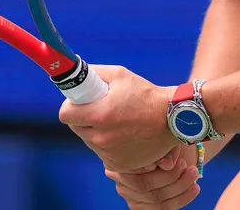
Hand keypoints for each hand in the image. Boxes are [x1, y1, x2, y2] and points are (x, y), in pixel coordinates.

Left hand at [58, 64, 177, 171]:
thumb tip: (74, 75)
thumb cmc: (145, 94)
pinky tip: (125, 135)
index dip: (72, 106)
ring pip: (90, 141)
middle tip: (103, 110)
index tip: (81, 102)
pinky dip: (110, 145)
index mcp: (100, 114)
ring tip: (119, 122)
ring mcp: (110, 154)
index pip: (66, 114)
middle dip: (85, 118)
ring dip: (97, 132)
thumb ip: (93, 74)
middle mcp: (102, 138)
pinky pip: (104, 153)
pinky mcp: (119, 166)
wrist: (174, 118)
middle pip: (76, 128)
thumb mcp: (119, 75)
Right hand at [105, 143, 201, 208]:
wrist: (172, 149)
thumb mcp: (165, 135)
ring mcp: (129, 194)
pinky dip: (182, 198)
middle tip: (186, 165)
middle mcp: (119, 177)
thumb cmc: (164, 137)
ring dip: (180, 186)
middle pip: (143, 184)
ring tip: (194, 173)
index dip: (154, 162)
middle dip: (170, 176)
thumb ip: (164, 148)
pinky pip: (162, 208)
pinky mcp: (141, 206)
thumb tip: (167, 164)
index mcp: (118, 155)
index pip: (133, 165)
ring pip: (155, 197)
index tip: (176, 158)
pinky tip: (195, 188)